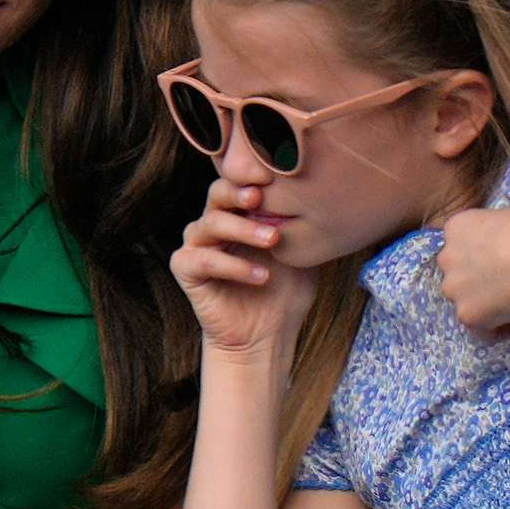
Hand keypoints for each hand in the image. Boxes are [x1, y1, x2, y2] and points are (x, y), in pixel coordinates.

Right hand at [169, 178, 317, 358]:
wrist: (266, 336)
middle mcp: (215, 223)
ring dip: (244, 229)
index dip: (254, 174)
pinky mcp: (186, 269)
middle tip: (261, 197)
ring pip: (211, 223)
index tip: (278, 172)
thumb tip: (323, 192)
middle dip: (239, 192)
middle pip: (218, 192)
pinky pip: (203, 259)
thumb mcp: (303, 251)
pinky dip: (233, 266)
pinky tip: (261, 276)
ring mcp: (197, 244)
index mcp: (240, 213)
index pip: (241, 181)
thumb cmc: (285, 290)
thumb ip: (303, 222)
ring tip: (274, 241)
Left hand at [436, 192, 509, 331]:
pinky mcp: (466, 315)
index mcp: (458, 227)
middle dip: (476, 277)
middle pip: (456, 270)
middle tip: (507, 280)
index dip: (483, 250)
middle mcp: (447, 257)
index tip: (505, 255)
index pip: (462, 241)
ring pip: (463, 299)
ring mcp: (454, 288)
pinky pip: (478, 327)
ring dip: (482, 302)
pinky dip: (494, 328)